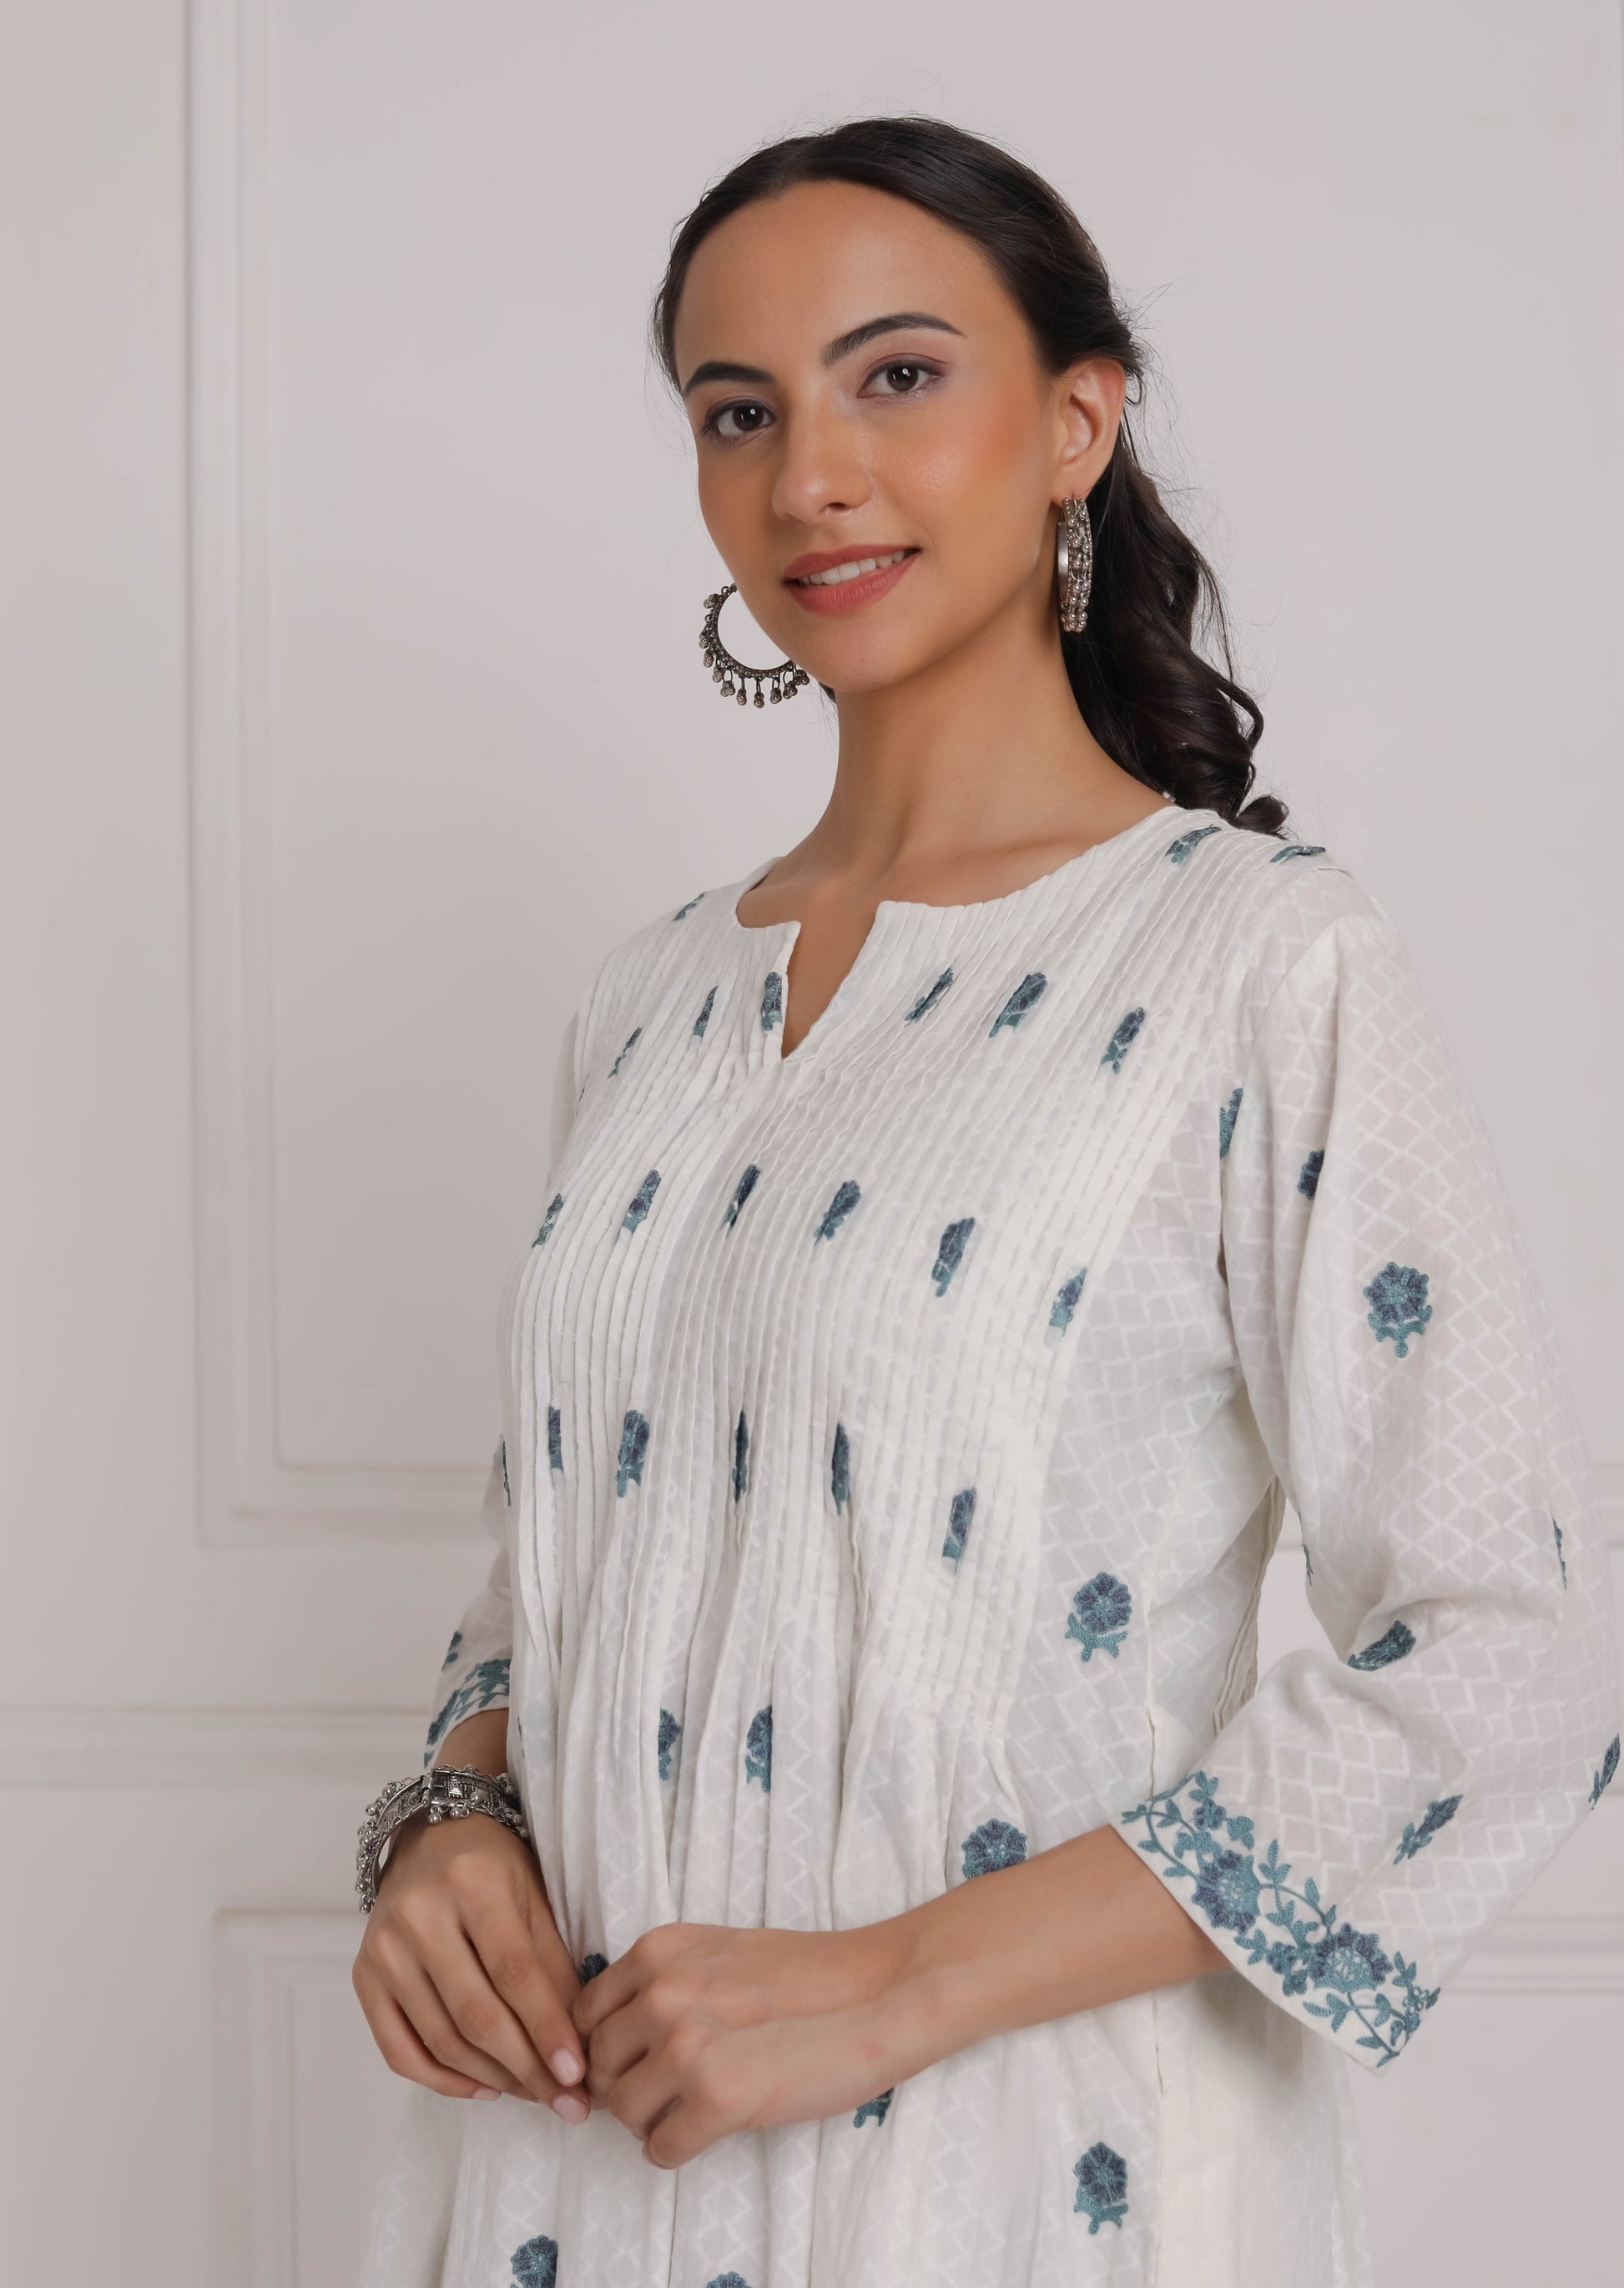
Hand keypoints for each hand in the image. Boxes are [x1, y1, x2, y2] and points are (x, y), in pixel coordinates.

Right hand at [353, 1763, 591, 2119]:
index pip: (515, 1972)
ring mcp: (383, 1948)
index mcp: (472, 1883)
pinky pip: (400, 2051)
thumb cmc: (494, 1870)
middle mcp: (419, 1914)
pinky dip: (444, 2081)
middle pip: (476, 2014)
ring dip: (494, 2079)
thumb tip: (580, 2047)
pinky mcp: (362, 1977)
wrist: (429, 1839)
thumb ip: (554, 1966)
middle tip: (566, 2105)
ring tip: (535, 2096)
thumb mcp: (535, 1898)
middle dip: (527, 2069)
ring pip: (442, 2039)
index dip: (548, 2029)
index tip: (578, 2077)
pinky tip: (484, 2088)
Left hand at [569, 1920, 928, 2168]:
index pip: (586, 2014)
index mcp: (658, 1951)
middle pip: (599, 2066)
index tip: (635, 2062)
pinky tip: (708, 2131)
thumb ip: (663, 1982)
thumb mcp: (717, 1953)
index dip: (609, 2046)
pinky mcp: (718, 2097)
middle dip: (626, 2087)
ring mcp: (687, 2045)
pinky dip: (676, 2149)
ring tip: (689, 2111)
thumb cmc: (808, 1975)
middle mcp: (662, 1993)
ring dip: (649, 2121)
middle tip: (666, 2094)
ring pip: (622, 2112)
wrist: (879, 1991)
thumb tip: (615, 2037)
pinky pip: (660, 2148)